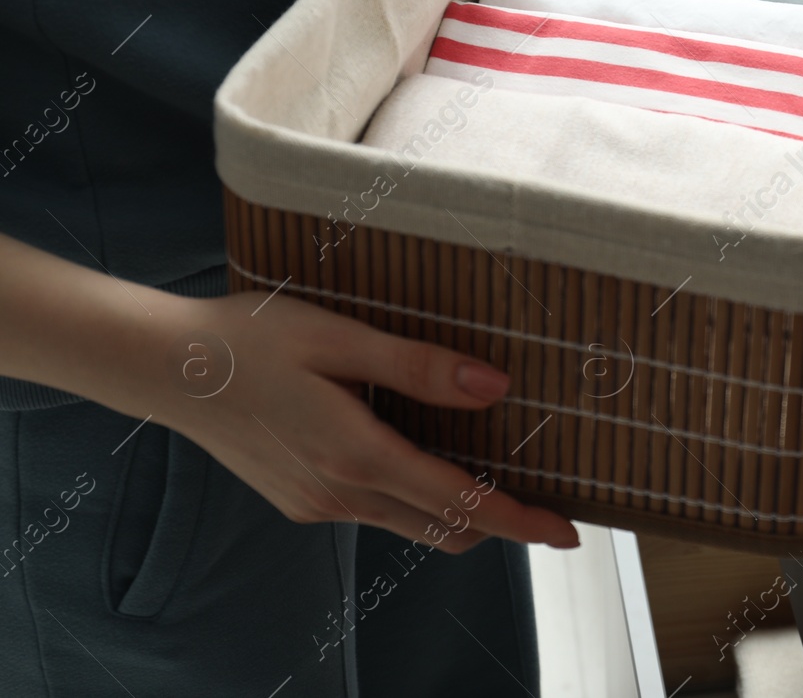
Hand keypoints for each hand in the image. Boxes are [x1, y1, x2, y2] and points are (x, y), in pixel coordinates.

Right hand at [141, 290, 577, 552]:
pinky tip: (423, 458)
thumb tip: (497, 388)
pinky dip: (415, 498)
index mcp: (358, 454)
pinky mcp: (302, 500)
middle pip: (445, 527)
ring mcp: (318, 504)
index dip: (522, 521)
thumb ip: (420, 366)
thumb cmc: (251, 339)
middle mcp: (341, 493)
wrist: (164, 368)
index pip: (462, 502)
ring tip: (497, 476)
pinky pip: (377, 511)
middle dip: (501, 522)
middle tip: (546, 500)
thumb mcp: (341, 338)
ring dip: (458, 510)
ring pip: (412, 524)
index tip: (569, 532)